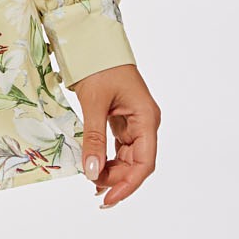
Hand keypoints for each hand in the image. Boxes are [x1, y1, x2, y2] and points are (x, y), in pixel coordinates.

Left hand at [70, 63, 159, 207]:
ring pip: (128, 156)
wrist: (92, 39)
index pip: (144, 162)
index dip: (129, 184)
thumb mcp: (94, 103)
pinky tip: (96, 167)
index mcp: (146, 118)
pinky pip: (119, 145)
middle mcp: (145, 122)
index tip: (109, 199)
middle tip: (95, 192)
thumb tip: (92, 173)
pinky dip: (108, 158)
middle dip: (118, 179)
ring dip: (113, 171)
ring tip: (93, 183)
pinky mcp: (122, 118)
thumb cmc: (98, 65)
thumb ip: (94, 139)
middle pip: (137, 162)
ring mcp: (134, 120)